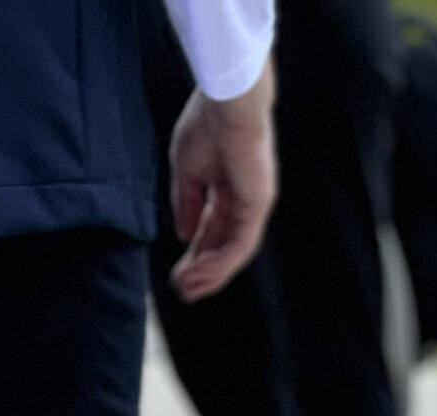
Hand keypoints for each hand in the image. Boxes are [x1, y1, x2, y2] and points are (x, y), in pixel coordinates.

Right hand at [168, 60, 277, 301]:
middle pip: (224, 246)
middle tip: (184, 291)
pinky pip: (240, 244)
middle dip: (203, 271)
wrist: (226, 104)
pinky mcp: (257, 206)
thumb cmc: (206, 126)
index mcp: (228, 191)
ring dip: (211, 273)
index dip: (196, 253)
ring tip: (187, 289)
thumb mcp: (187, 172)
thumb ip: (187, 204)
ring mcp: (253, 205)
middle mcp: (244, 202)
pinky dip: (221, 262)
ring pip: (234, 252)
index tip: (179, 273)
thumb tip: (183, 236)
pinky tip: (201, 274)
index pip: (213, 231)